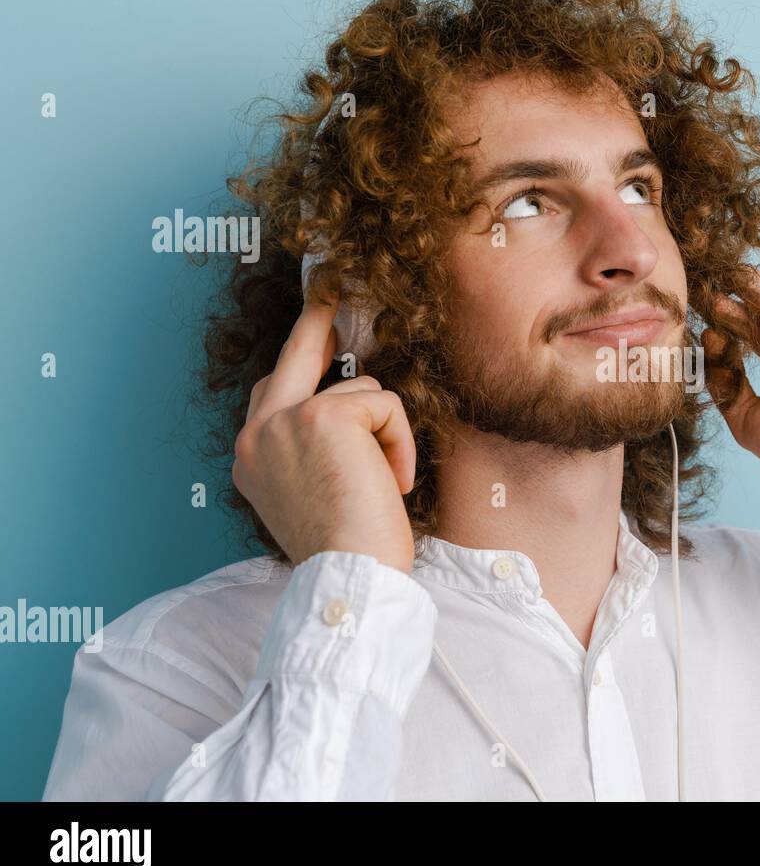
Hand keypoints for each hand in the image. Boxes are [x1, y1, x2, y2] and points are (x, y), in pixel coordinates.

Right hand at [232, 297, 416, 572]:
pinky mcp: (323, 414)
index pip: (273, 390)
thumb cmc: (348, 550)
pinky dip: (399, 441)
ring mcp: (285, 420)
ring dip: (388, 434)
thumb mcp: (317, 493)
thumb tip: (352, 407)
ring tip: (382, 485)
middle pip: (294, 355)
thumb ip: (317, 449)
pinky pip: (384, 404)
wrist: (348, 577)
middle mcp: (257, 434)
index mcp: (253, 458)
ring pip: (362, 390)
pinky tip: (391, 482)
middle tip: (332, 288)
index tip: (315, 329)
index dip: (299, 359)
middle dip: (318, 319)